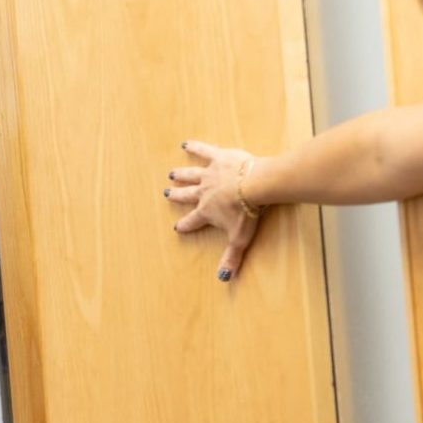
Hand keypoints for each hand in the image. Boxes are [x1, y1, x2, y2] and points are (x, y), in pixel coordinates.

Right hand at [165, 140, 264, 281]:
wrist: (254, 186)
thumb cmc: (246, 212)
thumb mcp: (239, 238)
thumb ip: (231, 257)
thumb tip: (224, 279)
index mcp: (207, 212)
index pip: (193, 221)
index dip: (185, 225)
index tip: (177, 227)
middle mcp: (203, 193)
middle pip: (188, 195)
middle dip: (177, 195)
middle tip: (168, 193)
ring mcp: (209, 175)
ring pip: (191, 174)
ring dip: (182, 175)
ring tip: (172, 174)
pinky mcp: (218, 158)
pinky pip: (203, 151)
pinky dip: (195, 147)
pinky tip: (186, 144)